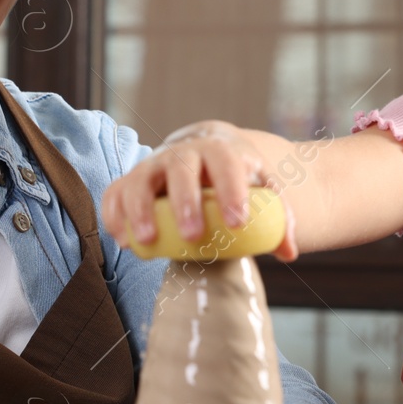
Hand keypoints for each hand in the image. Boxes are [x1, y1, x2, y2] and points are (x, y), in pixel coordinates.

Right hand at [101, 120, 301, 261]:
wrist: (207, 159)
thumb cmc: (237, 182)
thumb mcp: (262, 194)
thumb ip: (278, 221)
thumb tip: (288, 252)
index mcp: (220, 151)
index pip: (226, 162)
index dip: (231, 189)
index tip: (238, 221)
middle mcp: (183, 154)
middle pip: (180, 168)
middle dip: (185, 202)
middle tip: (194, 236)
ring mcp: (153, 167)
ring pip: (140, 180)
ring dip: (141, 210)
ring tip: (147, 242)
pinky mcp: (131, 183)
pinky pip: (115, 194)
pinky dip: (114, 216)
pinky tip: (124, 241)